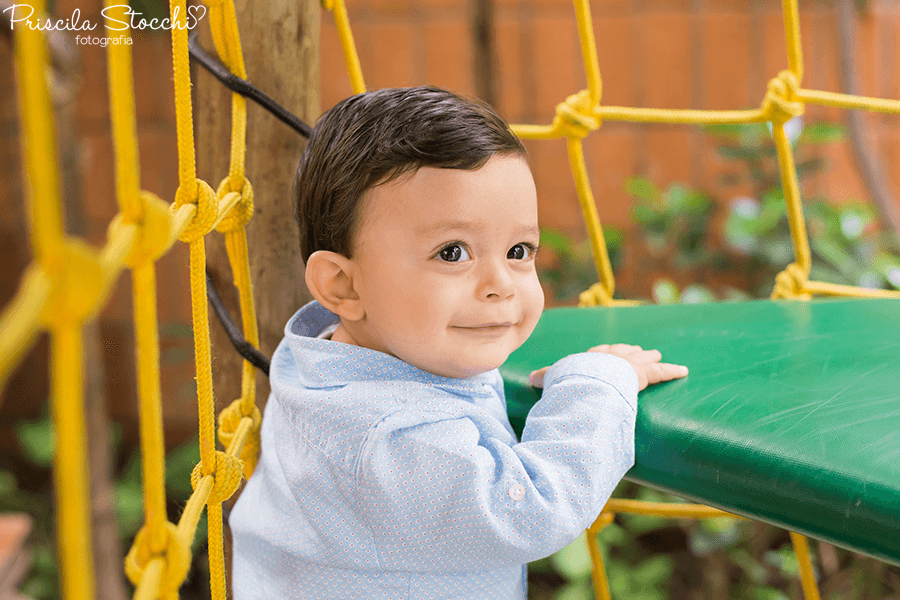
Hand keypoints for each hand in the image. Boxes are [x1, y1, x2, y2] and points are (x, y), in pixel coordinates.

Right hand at [528, 344, 687, 390]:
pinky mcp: (643, 373)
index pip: (599, 353)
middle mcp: (610, 355)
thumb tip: (530, 377)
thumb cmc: (570, 379)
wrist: (588, 377)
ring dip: (650, 357)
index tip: (607, 351)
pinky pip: (661, 373)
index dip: (604, 353)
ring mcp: (628, 363)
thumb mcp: (554, 378)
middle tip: (637, 350)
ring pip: (642, 358)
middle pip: (622, 351)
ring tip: (656, 354)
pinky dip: (672, 371)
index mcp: (590, 357)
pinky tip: (684, 371)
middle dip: (629, 351)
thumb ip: (546, 378)